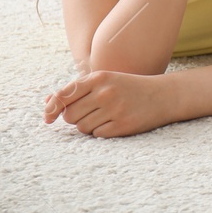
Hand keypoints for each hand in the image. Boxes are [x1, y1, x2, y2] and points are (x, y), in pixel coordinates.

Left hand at [43, 70, 172, 137]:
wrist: (164, 95)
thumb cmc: (129, 88)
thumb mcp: (105, 81)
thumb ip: (76, 90)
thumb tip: (47, 101)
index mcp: (99, 78)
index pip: (64, 95)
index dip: (52, 109)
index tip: (48, 118)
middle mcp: (106, 92)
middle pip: (70, 115)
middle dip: (75, 117)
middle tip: (92, 112)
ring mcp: (115, 109)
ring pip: (82, 127)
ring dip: (89, 125)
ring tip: (106, 116)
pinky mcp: (123, 125)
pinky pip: (97, 134)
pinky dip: (102, 131)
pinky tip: (114, 123)